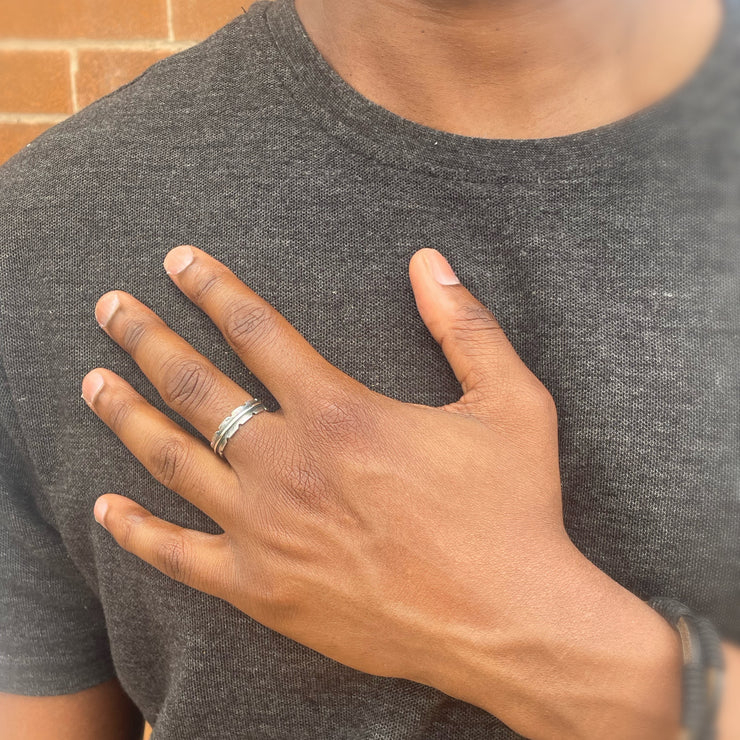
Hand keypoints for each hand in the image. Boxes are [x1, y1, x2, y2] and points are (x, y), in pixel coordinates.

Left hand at [82, 244, 583, 727]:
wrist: (506, 622)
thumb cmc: (512, 510)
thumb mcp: (512, 402)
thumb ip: (466, 325)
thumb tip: (429, 261)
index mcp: (339, 412)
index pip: (255, 328)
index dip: (212, 287)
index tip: (177, 262)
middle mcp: (287, 463)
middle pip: (194, 385)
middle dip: (146, 337)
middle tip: (109, 308)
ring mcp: (265, 530)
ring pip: (170, 458)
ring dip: (125, 414)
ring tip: (90, 382)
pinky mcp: (262, 589)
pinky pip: (177, 555)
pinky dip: (135, 530)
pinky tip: (104, 507)